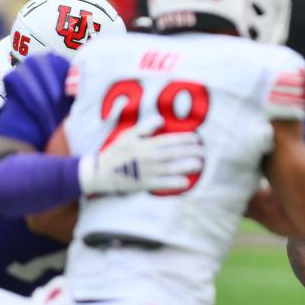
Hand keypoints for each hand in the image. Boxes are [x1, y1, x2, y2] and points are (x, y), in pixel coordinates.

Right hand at [78, 129, 204, 194]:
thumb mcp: (127, 135)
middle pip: (174, 153)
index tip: (198, 138)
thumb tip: (161, 120)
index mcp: (145, 144)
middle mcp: (148, 157)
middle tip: (204, 151)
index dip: (185, 138)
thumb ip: (145, 127)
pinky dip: (174, 183)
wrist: (99, 172)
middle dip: (191, 151)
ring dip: (186, 166)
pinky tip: (186, 183)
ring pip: (171, 168)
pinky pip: (162, 183)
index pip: (169, 140)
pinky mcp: (144, 184)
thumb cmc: (115, 153)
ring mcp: (147, 171)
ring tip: (200, 165)